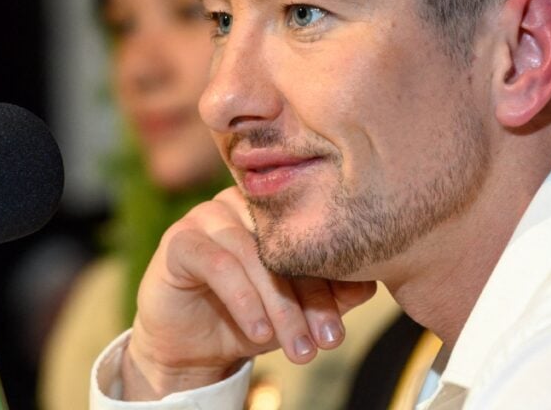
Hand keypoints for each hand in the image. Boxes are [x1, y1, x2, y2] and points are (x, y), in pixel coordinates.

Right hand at [119, 186, 376, 399]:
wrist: (194, 345)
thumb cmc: (252, 315)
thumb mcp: (299, 308)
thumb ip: (334, 293)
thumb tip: (370, 283)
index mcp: (278, 209)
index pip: (312, 240)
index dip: (330, 288)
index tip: (338, 333)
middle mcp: (244, 202)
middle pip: (285, 247)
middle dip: (309, 301)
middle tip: (323, 344)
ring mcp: (209, 214)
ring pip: (254, 258)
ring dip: (279, 308)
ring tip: (296, 348)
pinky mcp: (180, 238)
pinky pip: (217, 264)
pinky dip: (243, 300)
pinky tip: (259, 332)